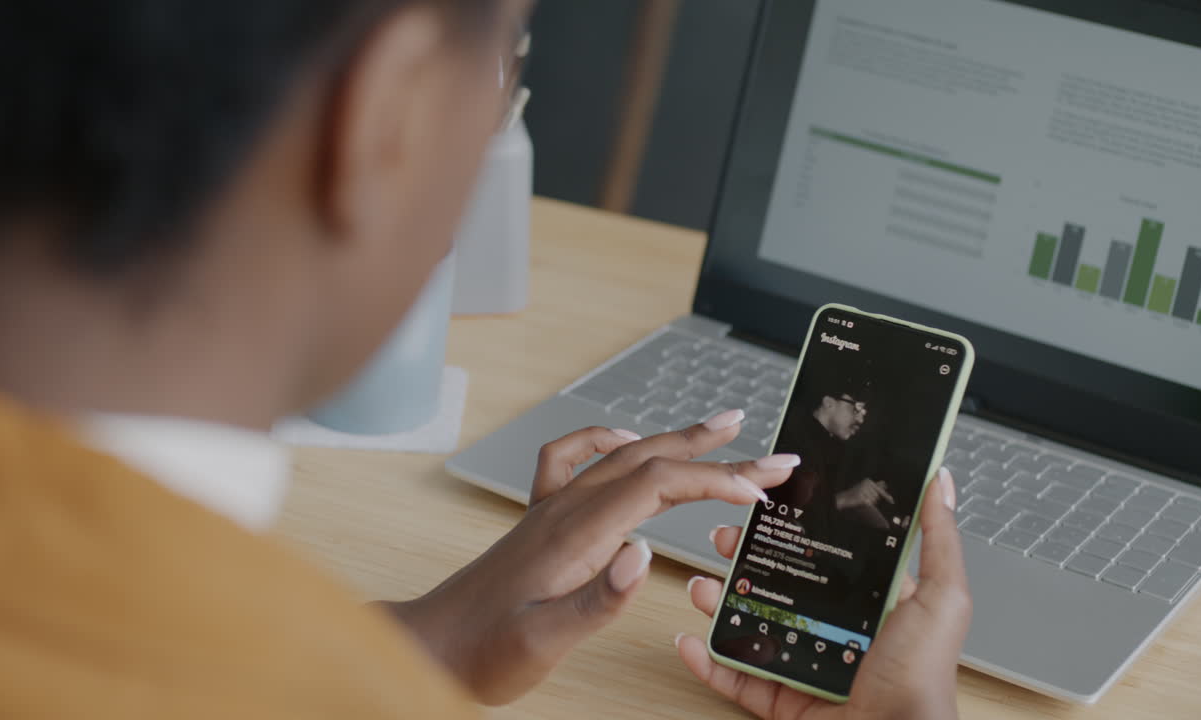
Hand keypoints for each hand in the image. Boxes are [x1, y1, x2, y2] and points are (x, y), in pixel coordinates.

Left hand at [389, 410, 800, 704]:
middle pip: (649, 461)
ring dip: (674, 441)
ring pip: (622, 458)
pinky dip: (605, 441)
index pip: (656, 486)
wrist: (431, 645)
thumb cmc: (483, 651)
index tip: (760, 489)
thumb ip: (595, 602)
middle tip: (769, 449)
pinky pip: (573, 461)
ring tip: (719, 431)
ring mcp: (552, 510)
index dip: (713, 480)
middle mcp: (565, 509)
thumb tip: (644, 558)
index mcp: (575, 534)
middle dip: (713, 451)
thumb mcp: (542, 642)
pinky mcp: (540, 520)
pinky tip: (623, 442)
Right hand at [678, 468, 970, 719]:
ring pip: (751, 628)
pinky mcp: (784, 703)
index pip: (823, 557)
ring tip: (701, 587)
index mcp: (870, 606)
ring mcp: (806, 667)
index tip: (765, 509)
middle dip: (744, 561)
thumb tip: (939, 482)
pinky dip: (709, 661)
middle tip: (721, 542)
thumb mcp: (941, 598)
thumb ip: (938, 540)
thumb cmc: (923, 677)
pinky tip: (690, 639)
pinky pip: (739, 679)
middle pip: (779, 587)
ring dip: (718, 605)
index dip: (792, 531)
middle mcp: (836, 633)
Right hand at [834, 478, 893, 510]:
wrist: (843, 498)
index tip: (892, 502)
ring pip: (873, 501)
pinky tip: (861, 502)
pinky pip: (869, 504)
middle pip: (877, 497)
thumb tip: (884, 483)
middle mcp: (866, 484)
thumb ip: (875, 485)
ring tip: (860, 499)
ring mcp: (864, 490)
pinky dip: (866, 504)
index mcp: (868, 481)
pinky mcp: (862, 497)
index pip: (880, 490)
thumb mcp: (865, 488)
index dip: (886, 497)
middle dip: (872, 500)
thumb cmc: (855, 493)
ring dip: (869, 502)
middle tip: (862, 498)